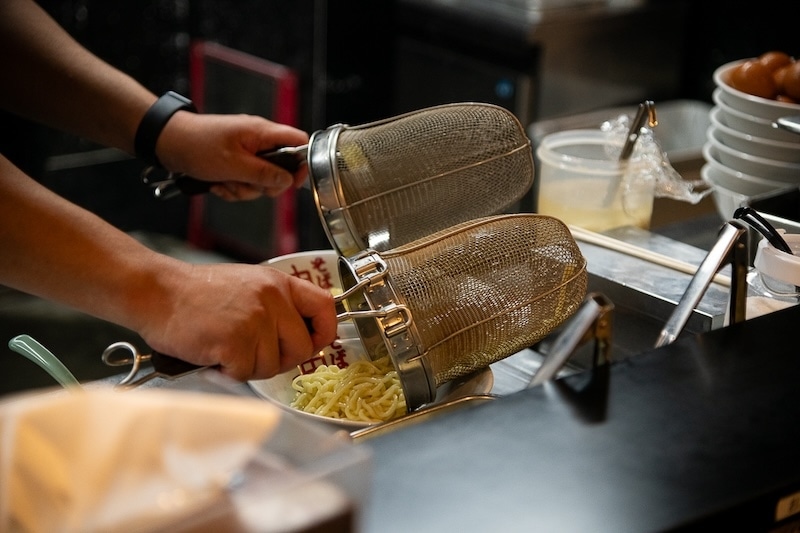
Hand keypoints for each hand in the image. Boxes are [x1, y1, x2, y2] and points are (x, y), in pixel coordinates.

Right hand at [136, 262, 337, 380]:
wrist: (157, 292)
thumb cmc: (198, 294)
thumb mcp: (248, 285)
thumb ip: (277, 306)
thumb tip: (303, 337)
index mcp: (279, 283)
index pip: (325, 307)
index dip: (324, 332)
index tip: (314, 344)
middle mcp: (272, 299)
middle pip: (301, 348)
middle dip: (280, 360)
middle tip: (252, 353)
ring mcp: (255, 320)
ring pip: (272, 366)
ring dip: (249, 366)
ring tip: (225, 347)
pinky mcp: (235, 342)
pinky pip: (245, 372)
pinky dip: (228, 371)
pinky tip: (214, 353)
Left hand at [156, 112, 309, 200]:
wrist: (168, 143)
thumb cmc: (197, 145)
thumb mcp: (234, 164)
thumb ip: (264, 173)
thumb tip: (287, 181)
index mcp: (262, 133)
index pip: (298, 142)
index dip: (302, 163)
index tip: (293, 181)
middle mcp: (258, 142)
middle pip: (280, 170)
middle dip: (263, 185)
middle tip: (245, 183)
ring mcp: (246, 153)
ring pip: (260, 181)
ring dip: (243, 189)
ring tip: (225, 183)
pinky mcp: (235, 163)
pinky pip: (244, 182)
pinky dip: (232, 188)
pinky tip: (218, 184)